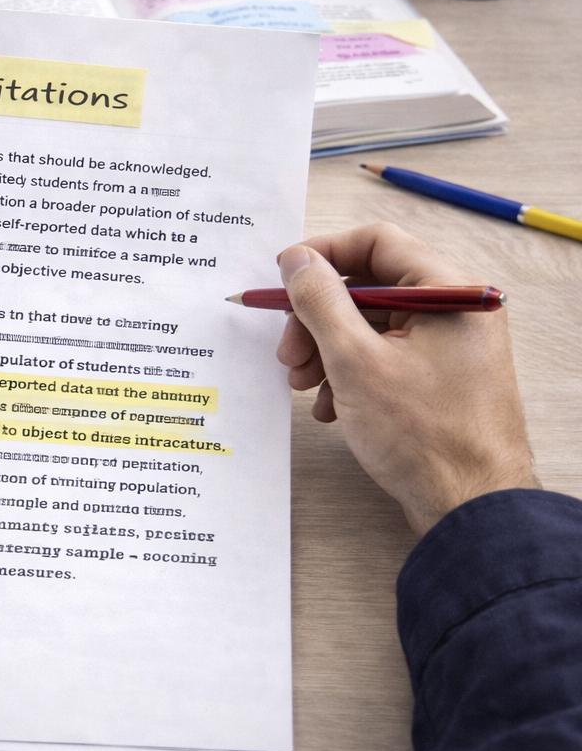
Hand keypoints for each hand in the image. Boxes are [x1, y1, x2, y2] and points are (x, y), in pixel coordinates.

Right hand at [275, 223, 534, 535]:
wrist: (468, 507)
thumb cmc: (424, 436)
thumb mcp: (355, 360)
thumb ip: (320, 302)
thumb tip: (296, 260)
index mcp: (450, 292)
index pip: (377, 243)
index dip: (322, 255)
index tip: (283, 278)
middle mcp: (455, 311)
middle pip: (368, 288)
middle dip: (317, 319)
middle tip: (287, 352)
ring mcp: (449, 347)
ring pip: (370, 326)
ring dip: (325, 351)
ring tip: (302, 385)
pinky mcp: (439, 378)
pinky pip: (383, 357)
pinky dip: (348, 375)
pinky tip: (328, 406)